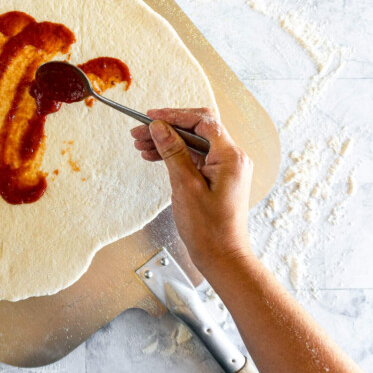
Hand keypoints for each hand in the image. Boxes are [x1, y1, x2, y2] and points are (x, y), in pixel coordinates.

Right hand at [130, 108, 253, 273]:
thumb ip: (173, 152)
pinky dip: (174, 154)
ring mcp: (225, 168)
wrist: (222, 257)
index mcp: (231, 157)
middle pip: (197, 129)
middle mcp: (232, 158)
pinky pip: (194, 157)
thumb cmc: (209, 229)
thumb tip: (160, 127)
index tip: (152, 117)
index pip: (203, 122)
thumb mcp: (185, 186)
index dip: (175, 115)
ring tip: (141, 145)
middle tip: (140, 131)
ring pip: (193, 143)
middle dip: (167, 128)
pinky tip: (154, 156)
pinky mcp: (217, 177)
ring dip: (167, 141)